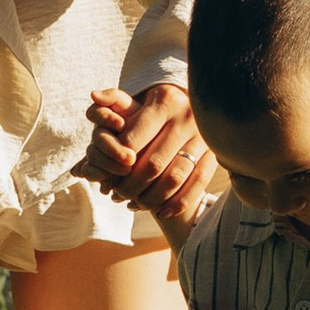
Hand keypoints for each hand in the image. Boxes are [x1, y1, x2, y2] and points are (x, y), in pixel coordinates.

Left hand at [78, 83, 212, 230]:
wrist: (197, 107)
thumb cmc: (154, 109)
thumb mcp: (135, 101)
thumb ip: (110, 101)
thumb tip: (94, 97)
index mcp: (166, 101)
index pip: (133, 140)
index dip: (116, 162)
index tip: (106, 175)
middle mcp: (187, 117)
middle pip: (153, 163)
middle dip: (131, 185)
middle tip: (117, 195)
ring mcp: (203, 138)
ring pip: (174, 177)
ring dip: (151, 198)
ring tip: (134, 203)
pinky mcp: (214, 155)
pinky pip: (197, 184)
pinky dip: (178, 203)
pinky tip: (161, 213)